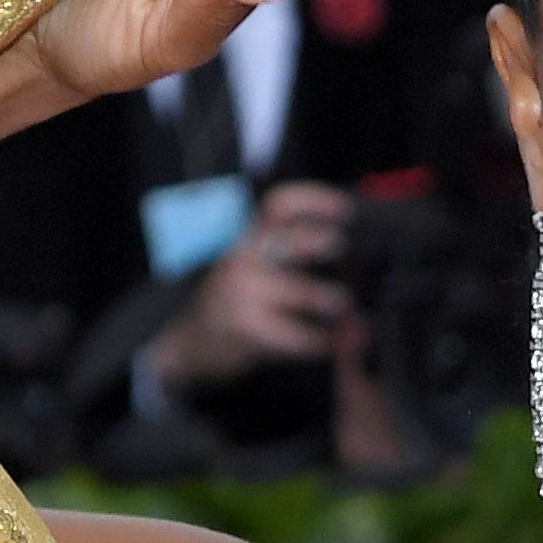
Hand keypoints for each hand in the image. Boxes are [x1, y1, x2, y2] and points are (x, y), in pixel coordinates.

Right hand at [154, 188, 352, 388]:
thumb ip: (292, 255)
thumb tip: (349, 260)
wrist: (193, 342)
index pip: (280, 204)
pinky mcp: (246, 325)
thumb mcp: (253, 265)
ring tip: (344, 304)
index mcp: (249, 236)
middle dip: (321, 242)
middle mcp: (243, 257)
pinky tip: (328, 343)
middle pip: (290, 239)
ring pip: (299, 290)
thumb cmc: (234, 301)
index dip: (315, 200)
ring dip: (328, 297)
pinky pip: (293, 333)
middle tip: (342, 248)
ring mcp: (242, 291)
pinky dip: (317, 340)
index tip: (346, 209)